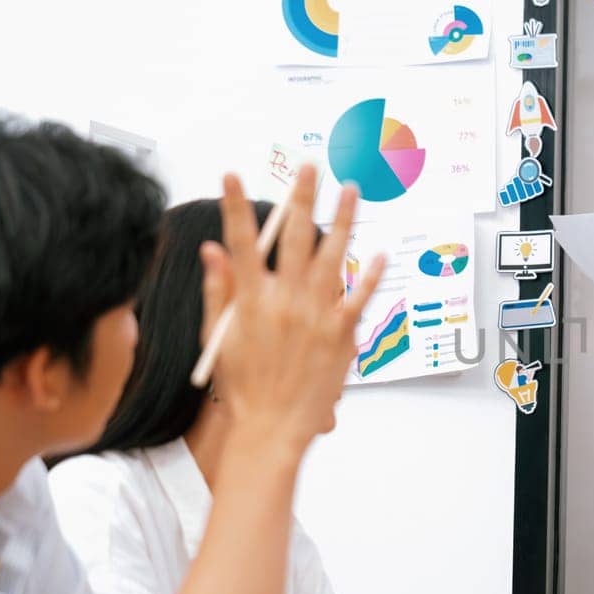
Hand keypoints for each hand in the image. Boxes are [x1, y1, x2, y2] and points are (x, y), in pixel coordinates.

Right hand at [201, 167, 382, 449]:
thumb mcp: (218, 337)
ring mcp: (317, 315)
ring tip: (351, 190)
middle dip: (300, 197)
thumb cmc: (244, 385)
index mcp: (251, 300)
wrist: (272, 426)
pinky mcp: (341, 333)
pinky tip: (381, 254)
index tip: (232, 174)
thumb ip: (218, 290)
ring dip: (343, 219)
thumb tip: (212, 250)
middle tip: (309, 167)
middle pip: (294, 237)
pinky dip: (372, 276)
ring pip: (333, 256)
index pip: (239, 241)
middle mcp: (286, 301)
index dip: (234, 205)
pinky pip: (361, 297)